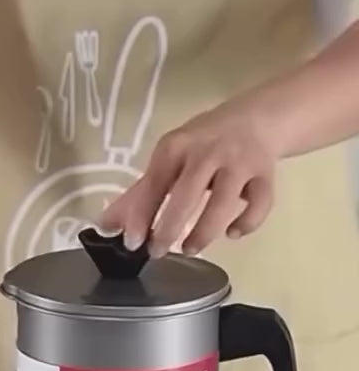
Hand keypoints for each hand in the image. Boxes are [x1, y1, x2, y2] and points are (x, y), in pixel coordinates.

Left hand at [101, 99, 276, 256]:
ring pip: (223, 203)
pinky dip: (247, 223)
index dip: (141, 215)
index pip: (154, 184)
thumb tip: (105, 226)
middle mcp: (208, 152)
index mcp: (177, 146)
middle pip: (186, 195)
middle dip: (169, 228)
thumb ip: (139, 195)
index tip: (132, 243)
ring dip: (204, 233)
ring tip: (189, 248)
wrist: (256, 118)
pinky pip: (260, 204)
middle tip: (157, 252)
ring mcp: (239, 162)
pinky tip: (232, 234)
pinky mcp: (265, 173)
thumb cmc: (203, 144)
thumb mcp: (169, 160)